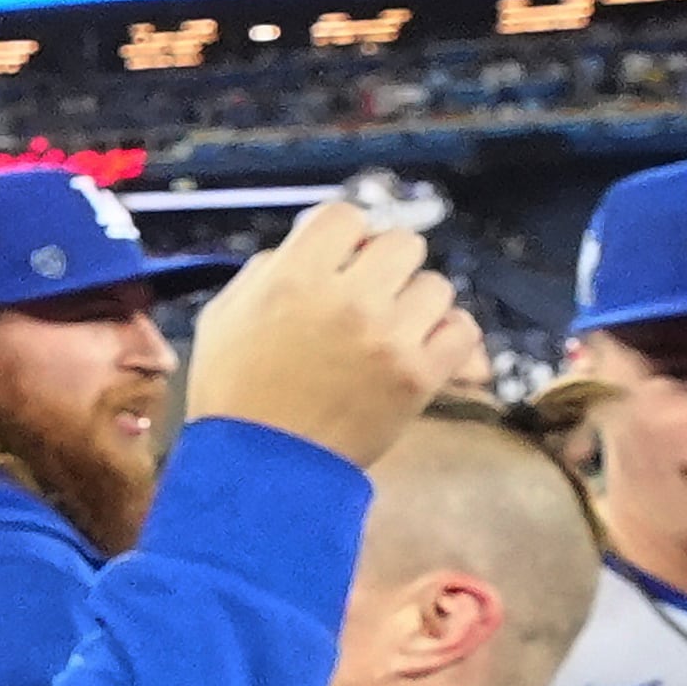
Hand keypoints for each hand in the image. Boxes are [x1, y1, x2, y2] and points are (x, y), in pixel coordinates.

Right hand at [184, 201, 483, 467]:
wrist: (260, 469)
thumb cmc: (234, 393)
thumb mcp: (223, 318)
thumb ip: (268, 270)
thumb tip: (315, 244)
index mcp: (293, 278)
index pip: (346, 215)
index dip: (345, 236)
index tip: (341, 259)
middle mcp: (347, 299)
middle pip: (403, 242)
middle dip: (386, 266)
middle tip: (370, 296)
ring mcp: (388, 338)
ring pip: (437, 286)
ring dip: (415, 304)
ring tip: (391, 332)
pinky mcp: (418, 376)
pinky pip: (462, 329)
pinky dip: (446, 337)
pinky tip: (418, 350)